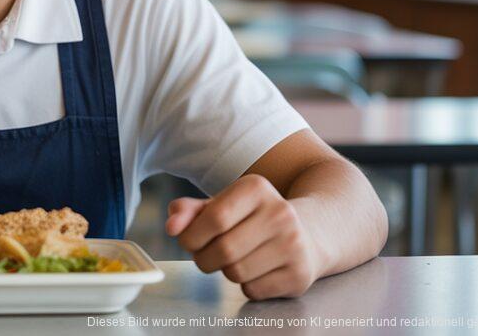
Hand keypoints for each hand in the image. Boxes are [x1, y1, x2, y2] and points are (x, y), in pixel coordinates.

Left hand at [166, 174, 322, 299]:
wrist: (306, 234)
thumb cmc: (249, 219)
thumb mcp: (218, 205)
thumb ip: (188, 211)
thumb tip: (171, 226)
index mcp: (256, 188)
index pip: (213, 219)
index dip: (191, 236)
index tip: (188, 240)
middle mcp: (279, 213)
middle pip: (223, 250)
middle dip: (203, 259)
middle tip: (205, 255)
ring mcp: (294, 244)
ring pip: (236, 272)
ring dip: (224, 271)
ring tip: (233, 259)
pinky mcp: (300, 274)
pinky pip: (253, 290)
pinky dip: (245, 285)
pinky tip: (256, 270)